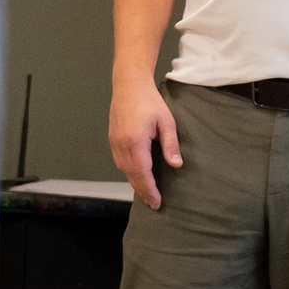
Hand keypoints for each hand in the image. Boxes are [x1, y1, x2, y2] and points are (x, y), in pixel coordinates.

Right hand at [109, 78, 181, 209]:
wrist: (129, 85)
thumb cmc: (150, 101)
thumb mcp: (166, 121)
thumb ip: (170, 144)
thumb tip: (176, 165)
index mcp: (135, 141)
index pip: (142, 173)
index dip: (150, 189)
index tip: (157, 202)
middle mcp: (121, 145)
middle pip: (132, 175)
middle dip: (142, 191)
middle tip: (153, 204)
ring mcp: (114, 142)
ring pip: (124, 170)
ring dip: (135, 183)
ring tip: (146, 193)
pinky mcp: (112, 139)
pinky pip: (119, 162)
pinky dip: (128, 172)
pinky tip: (136, 176)